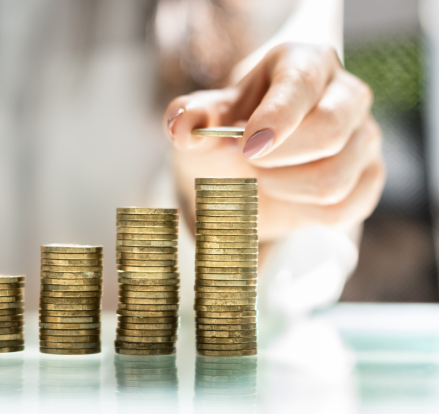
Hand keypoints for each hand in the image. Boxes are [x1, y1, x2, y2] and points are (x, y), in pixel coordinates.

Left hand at [163, 43, 384, 241]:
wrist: (246, 171)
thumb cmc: (229, 135)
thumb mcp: (204, 123)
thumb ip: (190, 118)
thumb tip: (182, 126)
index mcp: (305, 63)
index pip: (302, 83)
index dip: (276, 118)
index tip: (247, 147)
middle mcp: (346, 94)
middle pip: (329, 131)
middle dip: (276, 160)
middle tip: (248, 161)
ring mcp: (364, 137)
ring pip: (334, 181)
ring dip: (282, 189)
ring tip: (264, 176)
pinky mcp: (369, 178)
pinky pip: (341, 211)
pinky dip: (301, 212)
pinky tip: (287, 194)